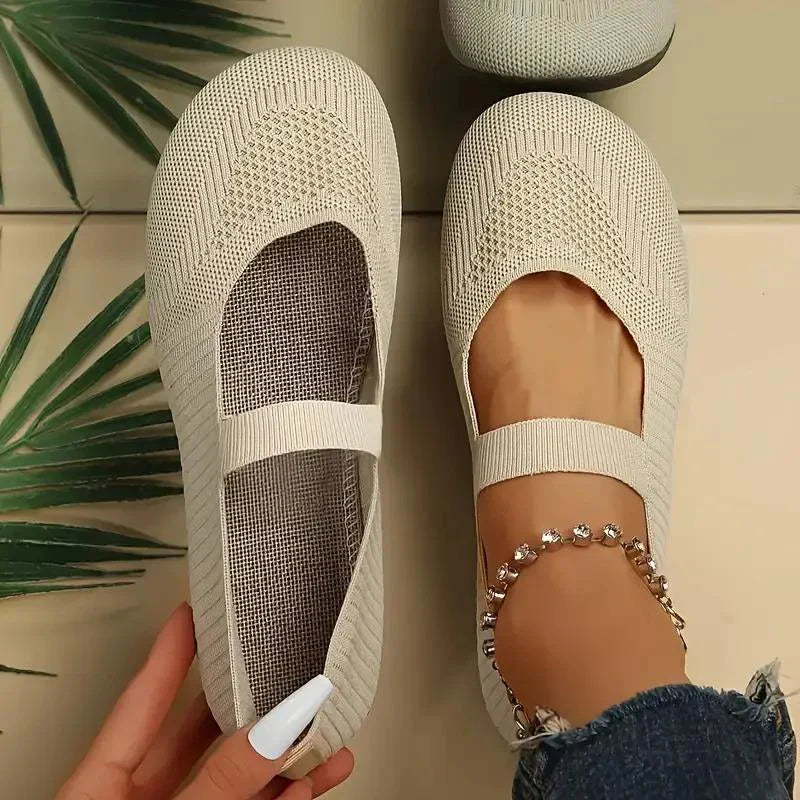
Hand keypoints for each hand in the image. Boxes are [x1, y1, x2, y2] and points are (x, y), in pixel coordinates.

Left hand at [57, 603, 352, 799]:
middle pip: (198, 737)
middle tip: (278, 659)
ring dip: (285, 755)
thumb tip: (273, 728)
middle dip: (247, 701)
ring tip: (325, 722)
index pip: (141, 702)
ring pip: (238, 781)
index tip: (194, 609)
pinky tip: (316, 779)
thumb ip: (219, 785)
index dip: (171, 652)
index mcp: (99, 792)